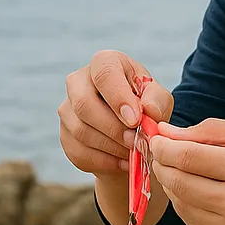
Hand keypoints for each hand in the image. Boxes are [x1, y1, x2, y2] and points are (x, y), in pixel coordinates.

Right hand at [60, 49, 173, 177]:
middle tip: (136, 142)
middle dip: (113, 128)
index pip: (104, 73)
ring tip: (134, 152)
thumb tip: (148, 111)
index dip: (118, 97)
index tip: (135, 120)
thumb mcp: (159, 99)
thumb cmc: (145, 106)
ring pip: (81, 131)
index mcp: (104, 63)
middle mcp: (78, 81)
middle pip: (84, 104)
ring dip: (111, 147)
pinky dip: (105, 162)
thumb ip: (156, 101)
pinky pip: (79, 152)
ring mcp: (67, 108)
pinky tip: (124, 162)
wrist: (132, 131)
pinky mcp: (65, 135)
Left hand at [149, 118, 224, 224]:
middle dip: (162, 163)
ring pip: (180, 203)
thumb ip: (209, 130)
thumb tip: (166, 133)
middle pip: (179, 182)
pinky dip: (185, 202)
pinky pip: (189, 221)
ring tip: (181, 169)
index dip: (164, 146)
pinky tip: (197, 190)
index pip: (188, 157)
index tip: (157, 138)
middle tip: (162, 152)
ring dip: (171, 183)